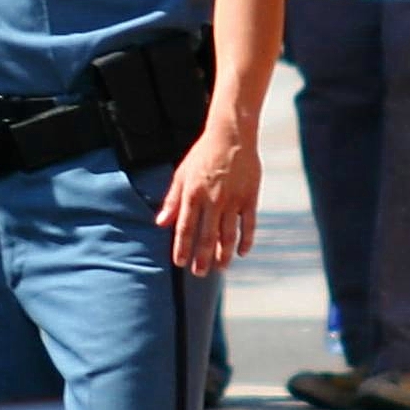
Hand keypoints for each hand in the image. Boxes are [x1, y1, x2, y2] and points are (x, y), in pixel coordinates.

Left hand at [153, 118, 260, 274]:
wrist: (232, 136)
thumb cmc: (203, 154)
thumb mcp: (181, 174)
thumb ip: (172, 200)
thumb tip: (160, 223)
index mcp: (193, 194)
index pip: (185, 228)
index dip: (182, 247)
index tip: (180, 264)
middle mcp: (213, 200)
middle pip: (207, 236)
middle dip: (202, 258)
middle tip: (200, 274)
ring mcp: (233, 200)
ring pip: (228, 234)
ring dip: (223, 254)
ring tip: (220, 269)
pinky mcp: (250, 197)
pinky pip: (248, 224)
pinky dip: (246, 240)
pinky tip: (242, 252)